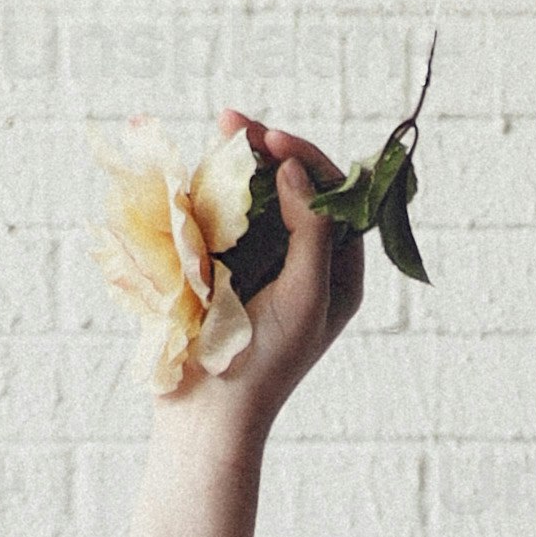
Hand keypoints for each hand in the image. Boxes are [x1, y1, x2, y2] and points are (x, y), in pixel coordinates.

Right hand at [213, 113, 369, 422]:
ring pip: (257, 198)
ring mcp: (262, 264)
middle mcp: (305, 262)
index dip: (305, 159)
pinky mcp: (223, 271)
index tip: (270, 139)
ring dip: (237, 165)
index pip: (334, 195)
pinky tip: (196, 173)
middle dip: (267, 152)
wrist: (208, 417)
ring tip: (216, 134)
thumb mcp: (305, 295)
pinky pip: (224, 220)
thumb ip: (309, 229)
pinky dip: (212, 194)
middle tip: (232, 120)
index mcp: (338, 270)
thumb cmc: (265, 362)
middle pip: (294, 187)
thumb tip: (294, 169)